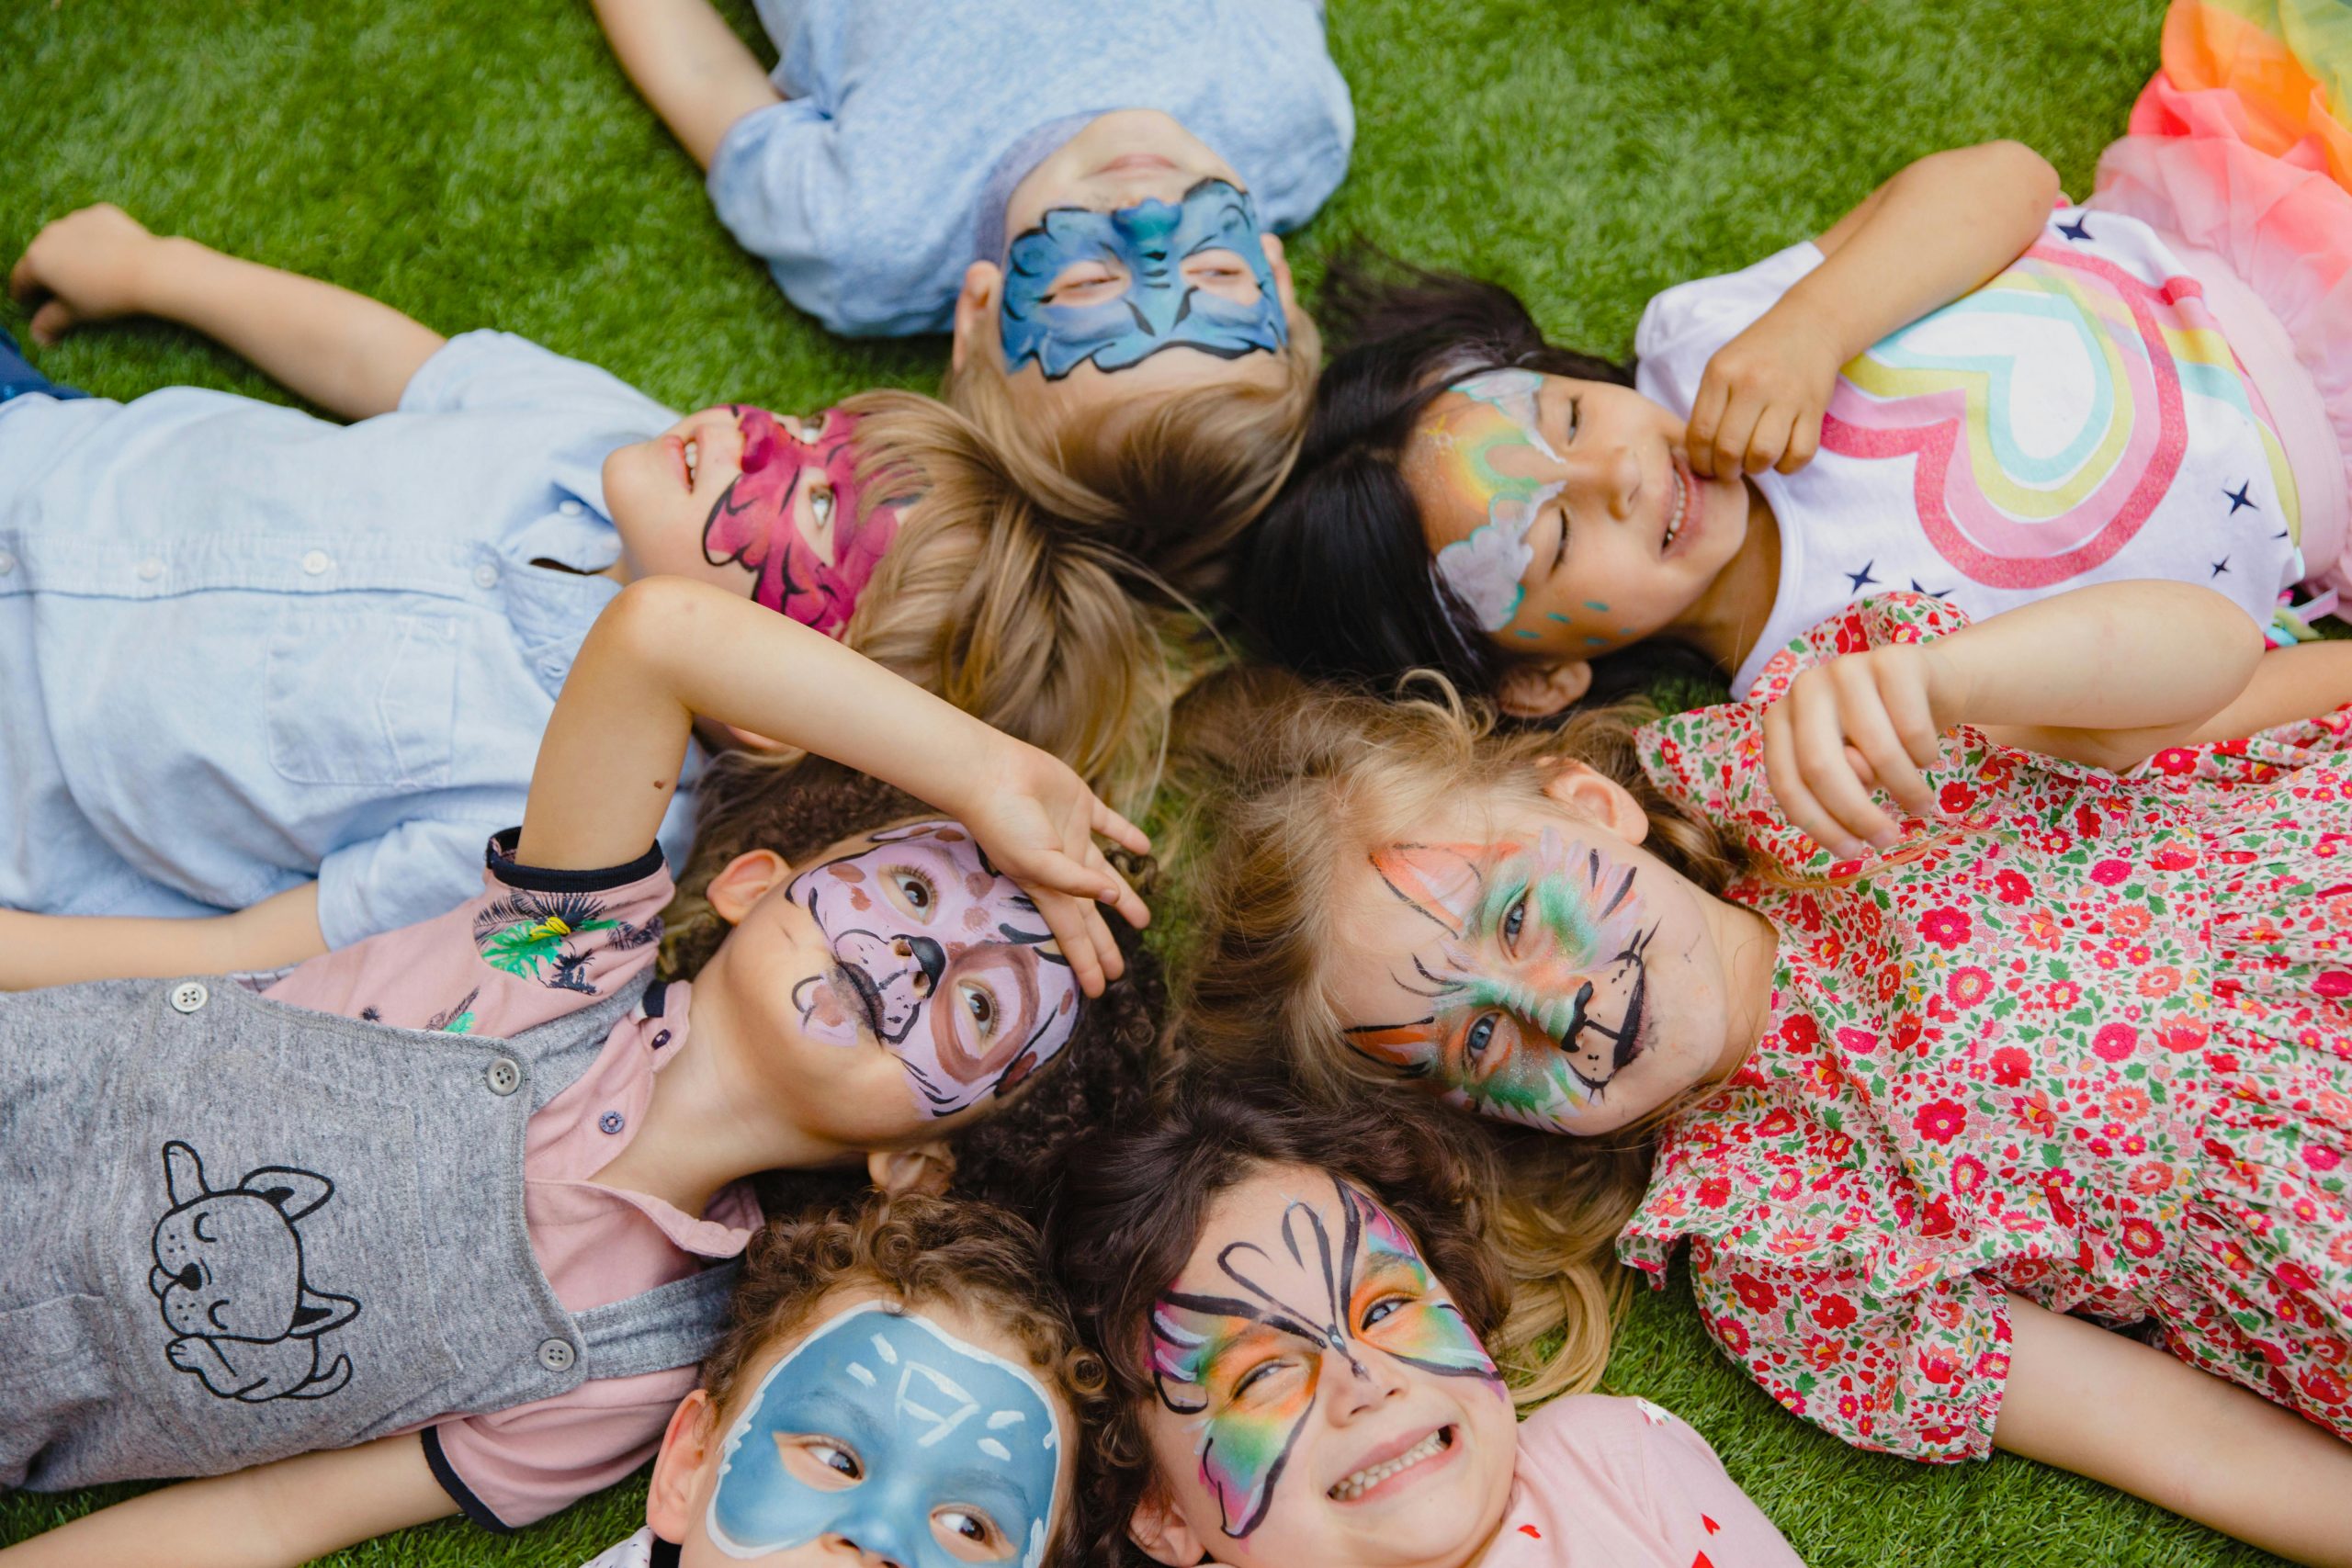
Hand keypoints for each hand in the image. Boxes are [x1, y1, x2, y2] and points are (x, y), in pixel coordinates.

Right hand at [9, 203, 168, 343]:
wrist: (150, 270)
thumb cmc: (109, 295)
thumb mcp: (77, 313)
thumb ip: (52, 322)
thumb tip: (38, 337)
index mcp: (38, 260)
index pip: (22, 279)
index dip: (24, 293)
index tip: (28, 301)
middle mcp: (50, 234)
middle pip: (42, 256)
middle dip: (48, 272)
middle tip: (60, 288)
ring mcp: (75, 219)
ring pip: (67, 238)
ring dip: (71, 252)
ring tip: (88, 271)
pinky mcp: (101, 213)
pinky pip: (92, 227)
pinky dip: (96, 239)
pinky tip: (109, 253)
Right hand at [954, 737, 1151, 996]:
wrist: (993, 773)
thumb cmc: (1005, 822)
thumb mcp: (1037, 862)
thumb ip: (1075, 882)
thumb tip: (1112, 896)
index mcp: (1047, 887)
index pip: (1073, 933)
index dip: (1087, 962)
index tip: (1099, 990)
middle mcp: (1062, 866)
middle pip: (1090, 914)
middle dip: (1104, 944)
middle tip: (1120, 972)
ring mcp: (1072, 837)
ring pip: (1106, 874)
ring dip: (1125, 897)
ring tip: (1143, 921)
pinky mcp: (1080, 805)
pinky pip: (1110, 825)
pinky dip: (1128, 837)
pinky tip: (1144, 850)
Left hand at [1684, 303, 1843, 479]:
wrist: (1810, 325)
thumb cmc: (1757, 354)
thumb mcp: (1722, 367)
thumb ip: (1708, 406)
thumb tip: (1699, 456)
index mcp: (1721, 373)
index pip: (1700, 433)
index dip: (1699, 461)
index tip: (1705, 466)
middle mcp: (1753, 383)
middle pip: (1729, 449)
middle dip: (1725, 471)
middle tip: (1728, 469)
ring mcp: (1786, 396)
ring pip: (1763, 455)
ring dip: (1755, 468)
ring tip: (1754, 460)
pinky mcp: (1814, 408)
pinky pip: (1799, 454)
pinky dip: (1787, 465)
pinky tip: (1780, 455)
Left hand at [1760, 642, 1950, 857]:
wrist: (1929, 688)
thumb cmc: (1877, 739)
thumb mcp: (1848, 769)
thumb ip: (1835, 785)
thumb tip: (1852, 799)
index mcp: (1780, 718)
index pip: (1787, 781)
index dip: (1817, 824)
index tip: (1851, 853)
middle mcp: (1805, 688)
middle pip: (1821, 767)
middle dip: (1857, 814)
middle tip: (1888, 840)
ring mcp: (1847, 667)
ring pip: (1875, 751)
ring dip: (1906, 789)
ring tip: (1921, 805)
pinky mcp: (1893, 659)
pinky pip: (1913, 728)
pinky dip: (1925, 755)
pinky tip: (1927, 756)